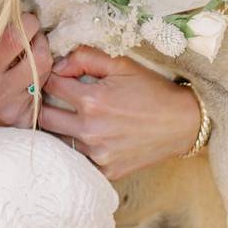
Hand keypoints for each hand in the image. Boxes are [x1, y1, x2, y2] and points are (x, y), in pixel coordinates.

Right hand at [0, 0, 52, 130]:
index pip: (17, 38)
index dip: (27, 23)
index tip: (24, 19)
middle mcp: (0, 92)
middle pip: (41, 57)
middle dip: (41, 40)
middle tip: (32, 36)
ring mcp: (13, 110)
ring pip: (44, 78)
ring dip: (40, 62)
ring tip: (27, 56)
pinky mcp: (22, 124)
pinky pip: (40, 98)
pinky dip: (36, 86)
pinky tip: (22, 83)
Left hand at [40, 45, 200, 179]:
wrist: (183, 123)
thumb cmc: (152, 90)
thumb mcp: (121, 64)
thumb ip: (85, 57)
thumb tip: (58, 64)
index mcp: (92, 100)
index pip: (50, 85)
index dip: (52, 77)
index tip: (59, 77)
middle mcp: (90, 130)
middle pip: (44, 117)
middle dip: (47, 103)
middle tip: (58, 99)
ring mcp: (97, 154)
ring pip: (58, 139)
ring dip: (61, 127)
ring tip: (73, 117)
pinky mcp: (106, 171)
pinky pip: (78, 160)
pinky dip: (77, 148)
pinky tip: (89, 137)